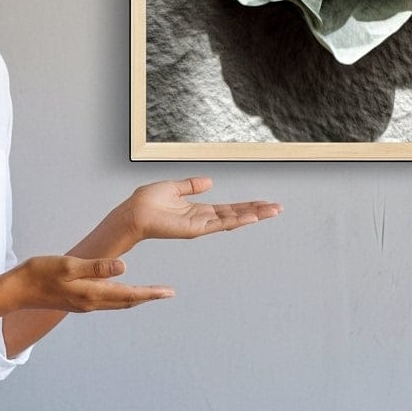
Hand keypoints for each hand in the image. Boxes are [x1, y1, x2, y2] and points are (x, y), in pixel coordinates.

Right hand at [11, 255, 174, 312]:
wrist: (17, 290)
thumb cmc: (39, 273)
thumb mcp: (69, 265)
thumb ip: (97, 267)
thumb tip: (124, 267)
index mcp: (91, 293)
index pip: (129, 294)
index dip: (151, 293)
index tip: (169, 292)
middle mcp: (91, 303)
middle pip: (126, 302)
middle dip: (148, 297)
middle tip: (167, 293)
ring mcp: (84, 304)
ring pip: (117, 303)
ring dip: (135, 298)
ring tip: (150, 292)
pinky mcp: (77, 302)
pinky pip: (106, 301)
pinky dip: (120, 297)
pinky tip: (121, 291)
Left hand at [114, 177, 280, 242]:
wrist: (134, 212)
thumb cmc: (147, 201)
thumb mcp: (173, 188)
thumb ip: (191, 186)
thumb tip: (209, 181)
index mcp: (198, 210)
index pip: (228, 208)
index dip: (246, 205)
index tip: (264, 203)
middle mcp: (202, 219)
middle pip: (236, 214)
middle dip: (257, 211)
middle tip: (277, 208)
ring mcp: (201, 225)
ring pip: (233, 220)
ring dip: (254, 215)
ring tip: (273, 211)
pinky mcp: (195, 229)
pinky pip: (221, 224)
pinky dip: (237, 220)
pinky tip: (252, 216)